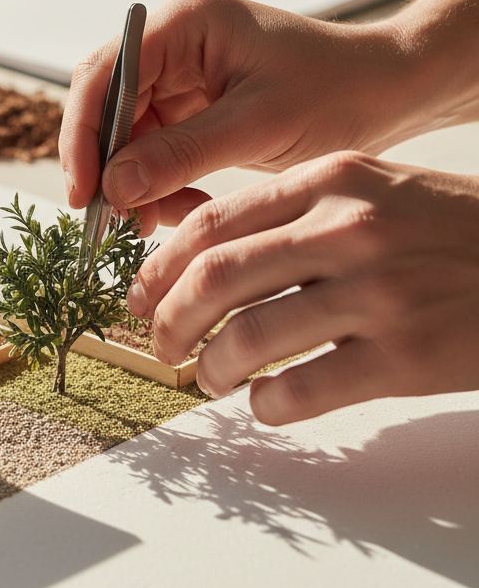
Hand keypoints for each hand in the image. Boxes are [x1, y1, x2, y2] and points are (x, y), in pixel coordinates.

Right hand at [59, 0, 435, 234]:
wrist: (389, 93)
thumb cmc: (339, 90)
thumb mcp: (260, 125)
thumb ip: (181, 153)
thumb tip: (113, 188)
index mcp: (184, 23)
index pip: (103, 74)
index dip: (82, 134)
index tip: (84, 192)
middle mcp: (170, 44)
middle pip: (104, 106)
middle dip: (107, 166)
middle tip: (112, 222)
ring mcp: (177, 76)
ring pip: (124, 137)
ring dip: (133, 184)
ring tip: (157, 224)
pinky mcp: (188, 108)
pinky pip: (151, 152)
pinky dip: (158, 186)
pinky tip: (180, 210)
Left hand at [130, 151, 478, 424]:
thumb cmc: (447, 229)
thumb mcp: (371, 189)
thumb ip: (291, 212)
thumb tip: (201, 255)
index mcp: (330, 181)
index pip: (211, 223)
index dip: (159, 266)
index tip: (140, 294)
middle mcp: (348, 230)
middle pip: (215, 278)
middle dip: (168, 319)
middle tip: (161, 344)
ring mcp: (379, 294)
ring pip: (249, 338)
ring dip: (211, 368)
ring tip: (210, 378)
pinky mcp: (407, 357)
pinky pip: (303, 390)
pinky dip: (267, 406)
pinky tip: (265, 406)